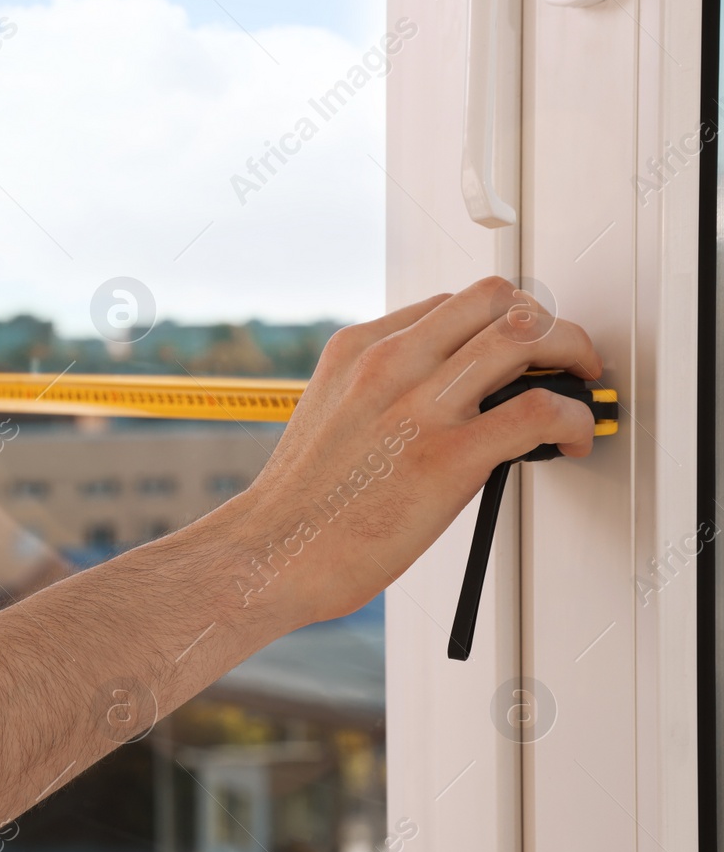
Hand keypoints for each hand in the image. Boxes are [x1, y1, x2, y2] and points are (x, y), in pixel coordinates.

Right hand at [224, 277, 602, 627]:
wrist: (273, 552)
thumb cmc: (300, 504)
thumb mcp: (330, 415)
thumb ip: (381, 391)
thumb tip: (447, 396)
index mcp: (357, 351)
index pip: (450, 304)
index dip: (498, 321)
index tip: (516, 347)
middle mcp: (389, 364)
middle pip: (496, 300)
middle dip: (546, 321)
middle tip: (562, 355)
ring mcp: (419, 407)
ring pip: (526, 334)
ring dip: (573, 352)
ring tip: (579, 385)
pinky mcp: (447, 457)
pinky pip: (538, 410)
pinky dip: (572, 420)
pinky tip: (569, 440)